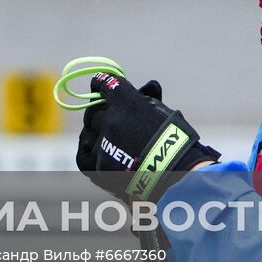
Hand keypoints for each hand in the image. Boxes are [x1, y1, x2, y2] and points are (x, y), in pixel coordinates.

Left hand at [75, 73, 218, 200]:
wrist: (177, 177)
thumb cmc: (176, 142)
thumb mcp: (165, 113)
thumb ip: (150, 98)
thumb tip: (149, 85)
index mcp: (127, 103)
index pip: (105, 84)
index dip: (101, 84)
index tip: (100, 86)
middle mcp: (111, 121)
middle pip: (95, 112)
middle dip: (101, 113)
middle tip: (109, 118)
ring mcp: (103, 144)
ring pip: (88, 133)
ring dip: (95, 134)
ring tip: (106, 139)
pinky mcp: (99, 166)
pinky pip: (84, 156)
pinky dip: (88, 152)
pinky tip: (95, 152)